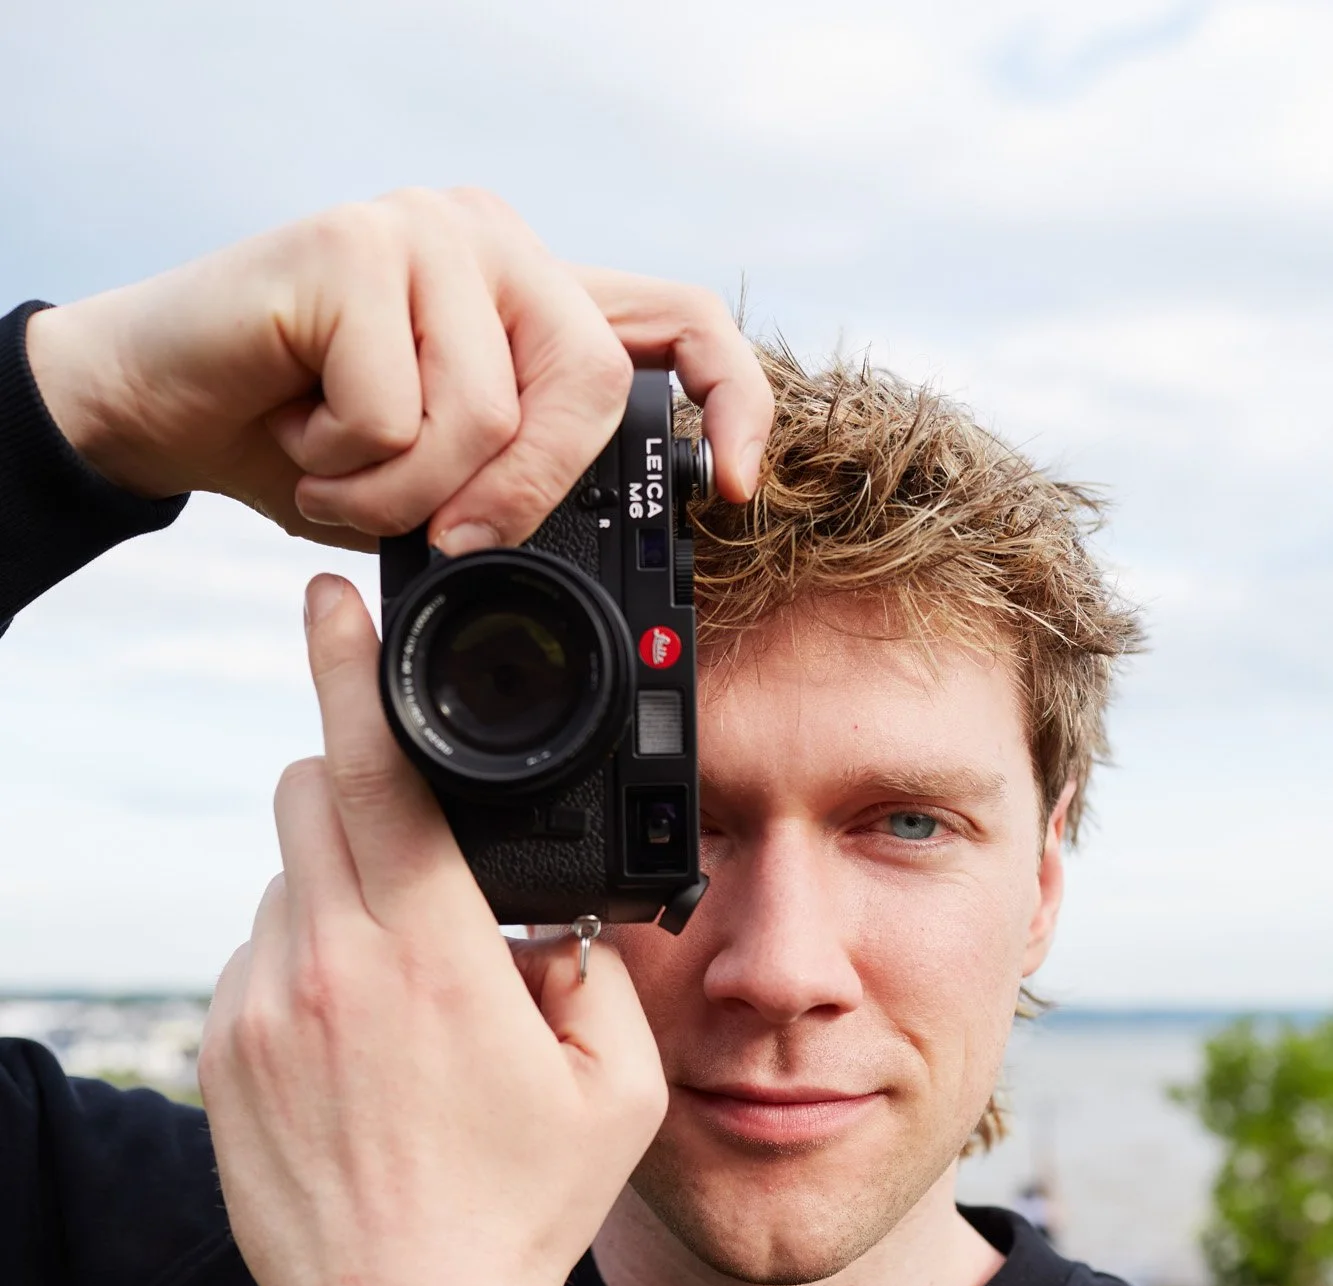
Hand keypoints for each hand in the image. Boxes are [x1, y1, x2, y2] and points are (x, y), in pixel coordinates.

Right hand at [23, 187, 772, 551]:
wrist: (159, 410)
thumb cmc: (301, 444)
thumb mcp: (436, 480)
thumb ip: (519, 481)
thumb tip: (610, 541)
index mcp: (531, 293)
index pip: (683, 321)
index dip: (733, 401)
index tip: (734, 489)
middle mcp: (491, 241)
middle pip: (592, 383)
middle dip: (522, 494)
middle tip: (441, 535)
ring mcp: (425, 229)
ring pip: (484, 414)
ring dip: (401, 496)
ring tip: (339, 474)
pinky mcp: (351, 245)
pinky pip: (396, 411)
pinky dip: (345, 471)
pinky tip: (299, 436)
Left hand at [198, 574, 666, 1285]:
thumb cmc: (519, 1210)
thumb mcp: (616, 1089)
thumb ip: (595, 975)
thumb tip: (554, 922)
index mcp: (432, 958)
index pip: (374, 771)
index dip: (348, 668)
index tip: (327, 601)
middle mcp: (327, 967)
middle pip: (310, 795)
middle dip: (359, 788)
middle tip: (420, 859)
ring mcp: (258, 1011)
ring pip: (285, 879)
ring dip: (340, 893)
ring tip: (399, 998)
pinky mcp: (220, 1054)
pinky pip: (256, 957)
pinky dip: (304, 966)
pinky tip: (351, 1049)